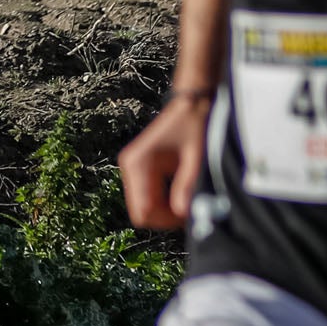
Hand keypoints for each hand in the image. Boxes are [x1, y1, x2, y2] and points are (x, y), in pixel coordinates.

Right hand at [118, 95, 208, 230]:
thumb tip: (182, 213)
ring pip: (143, 207)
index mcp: (139, 164)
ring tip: (190, 200)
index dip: (166, 220)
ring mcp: (133, 168)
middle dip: (166, 217)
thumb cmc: (195, 126)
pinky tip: (182, 193)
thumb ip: (187, 184)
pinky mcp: (140, 169)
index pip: (143, 209)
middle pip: (141, 212)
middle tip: (193, 210)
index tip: (191, 215)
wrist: (191, 105)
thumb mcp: (196, 157)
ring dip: (165, 210)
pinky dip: (164, 201)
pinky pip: (148, 196)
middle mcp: (130, 167)